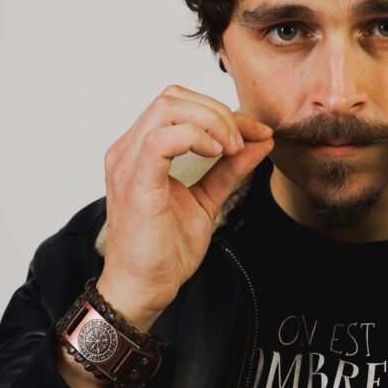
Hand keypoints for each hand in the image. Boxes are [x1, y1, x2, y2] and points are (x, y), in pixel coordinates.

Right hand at [98, 85, 272, 325]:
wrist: (144, 290)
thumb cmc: (165, 250)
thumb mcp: (207, 199)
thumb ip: (229, 168)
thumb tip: (260, 141)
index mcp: (140, 151)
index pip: (179, 105)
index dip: (221, 111)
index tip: (256, 132)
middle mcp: (128, 150)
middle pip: (173, 97)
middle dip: (218, 111)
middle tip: (242, 141)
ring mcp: (127, 163)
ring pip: (167, 107)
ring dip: (210, 121)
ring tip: (231, 148)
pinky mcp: (134, 182)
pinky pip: (160, 139)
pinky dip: (195, 136)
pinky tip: (216, 153)